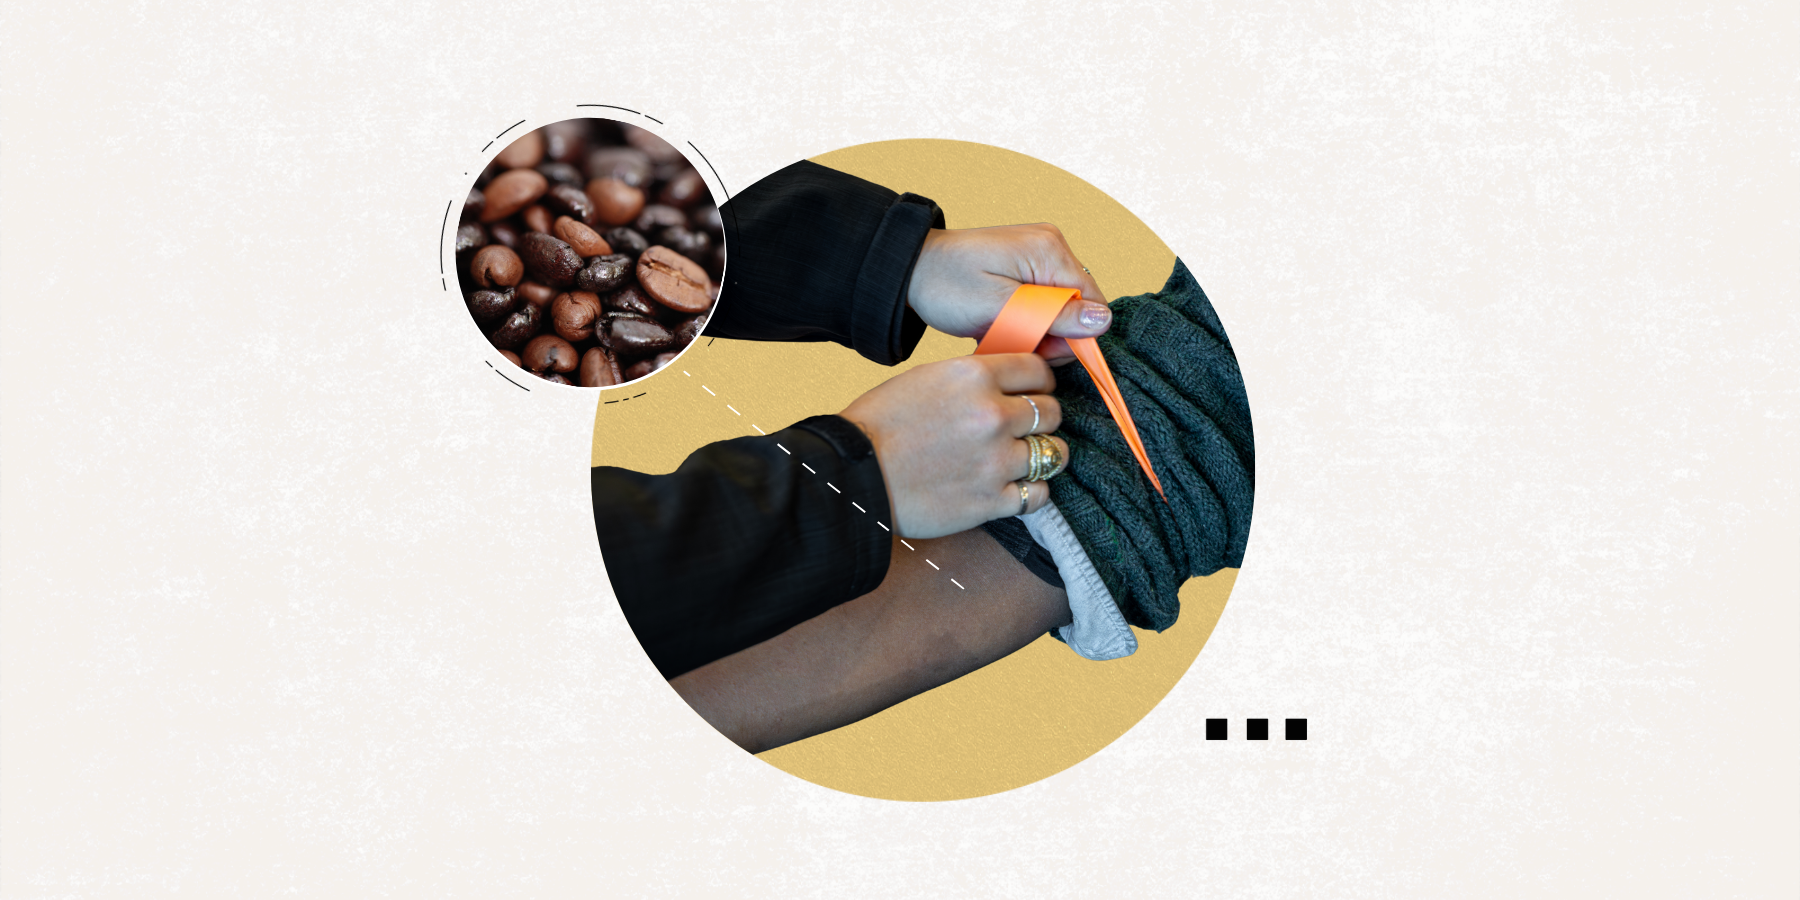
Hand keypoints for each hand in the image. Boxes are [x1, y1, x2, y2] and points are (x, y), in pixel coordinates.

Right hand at [840, 353, 1069, 538]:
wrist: (853, 476)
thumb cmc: (880, 425)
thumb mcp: (925, 379)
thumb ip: (972, 379)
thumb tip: (1007, 381)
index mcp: (973, 376)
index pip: (1038, 371)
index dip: (1040, 383)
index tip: (1034, 394)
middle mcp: (991, 414)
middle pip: (1053, 412)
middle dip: (1042, 420)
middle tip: (1024, 430)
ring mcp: (994, 460)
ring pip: (1054, 453)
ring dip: (1042, 456)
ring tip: (1021, 460)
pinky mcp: (990, 501)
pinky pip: (1039, 495)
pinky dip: (1031, 492)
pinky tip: (1014, 489)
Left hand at [906, 223, 1111, 359]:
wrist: (909, 270)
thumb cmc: (946, 285)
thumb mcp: (999, 307)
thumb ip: (1052, 315)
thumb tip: (1102, 321)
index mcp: (1050, 250)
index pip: (1091, 302)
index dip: (1074, 336)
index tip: (1039, 351)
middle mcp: (1051, 247)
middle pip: (1076, 307)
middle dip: (1049, 334)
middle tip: (1011, 341)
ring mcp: (1039, 256)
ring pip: (1058, 310)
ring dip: (1034, 330)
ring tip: (1000, 332)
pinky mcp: (1026, 268)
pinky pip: (1041, 304)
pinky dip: (1024, 321)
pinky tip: (999, 325)